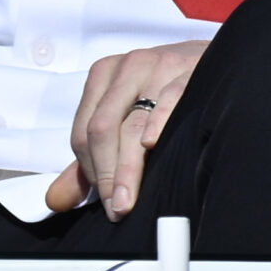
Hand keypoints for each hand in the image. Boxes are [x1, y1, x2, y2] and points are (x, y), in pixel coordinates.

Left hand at [46, 39, 208, 220]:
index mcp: (102, 77)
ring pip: (133, 123)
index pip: (82, 132)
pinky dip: (158, 124)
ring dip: (127, 169)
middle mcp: (126, 69)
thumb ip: (87, 161)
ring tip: (127, 202)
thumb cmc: (162, 93)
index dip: (89, 171)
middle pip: (102, 129)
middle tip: (115, 210)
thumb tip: (57, 200)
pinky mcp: (189, 71)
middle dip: (105, 175)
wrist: (213, 61)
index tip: (105, 201)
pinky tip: (152, 145)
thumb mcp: (121, 117)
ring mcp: (158, 68)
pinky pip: (170, 99)